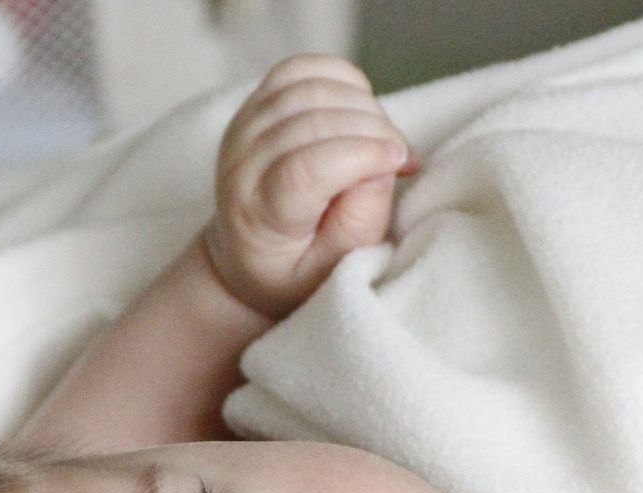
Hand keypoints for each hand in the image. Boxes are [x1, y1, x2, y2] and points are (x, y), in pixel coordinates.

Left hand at [204, 55, 412, 318]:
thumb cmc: (295, 271)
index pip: (303, 168)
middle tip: (401, 158)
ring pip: (309, 88)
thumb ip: (358, 225)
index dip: (360, 155)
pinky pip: (302, 69)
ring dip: (363, 106)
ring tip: (383, 139)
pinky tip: (361, 107)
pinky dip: (341, 78)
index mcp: (258, 215)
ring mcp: (245, 127)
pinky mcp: (256, 104)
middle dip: (373, 131)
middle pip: (312, 121)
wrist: (245, 255)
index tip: (400, 161)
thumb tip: (381, 164)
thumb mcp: (331, 273)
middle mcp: (242, 163)